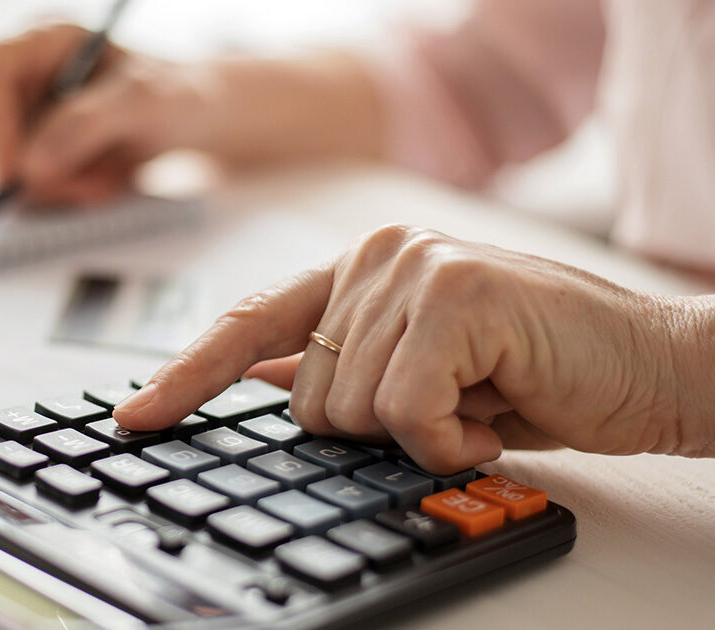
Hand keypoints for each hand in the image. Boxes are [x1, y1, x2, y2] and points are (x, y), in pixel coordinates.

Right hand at [0, 23, 210, 204]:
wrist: (190, 122)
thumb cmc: (172, 94)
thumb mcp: (145, 99)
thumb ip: (89, 122)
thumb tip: (32, 165)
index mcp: (42, 42)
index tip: (9, 172)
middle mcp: (21, 80)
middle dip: (33, 172)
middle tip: (86, 185)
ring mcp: (22, 123)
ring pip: (3, 175)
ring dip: (57, 190)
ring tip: (108, 177)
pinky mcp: (31, 161)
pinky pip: (26, 196)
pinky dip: (64, 200)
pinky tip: (100, 183)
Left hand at [114, 225, 714, 473]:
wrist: (648, 366)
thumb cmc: (536, 373)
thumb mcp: (422, 373)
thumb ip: (342, 368)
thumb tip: (261, 385)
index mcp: (358, 270)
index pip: (250, 325)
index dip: (189, 376)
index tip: (136, 417)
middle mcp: (375, 255)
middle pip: (305, 396)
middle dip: (374, 432)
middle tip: (450, 409)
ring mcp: (412, 265)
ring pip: (351, 409)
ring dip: (422, 436)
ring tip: (482, 402)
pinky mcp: (453, 292)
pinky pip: (404, 411)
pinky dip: (452, 439)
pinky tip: (497, 410)